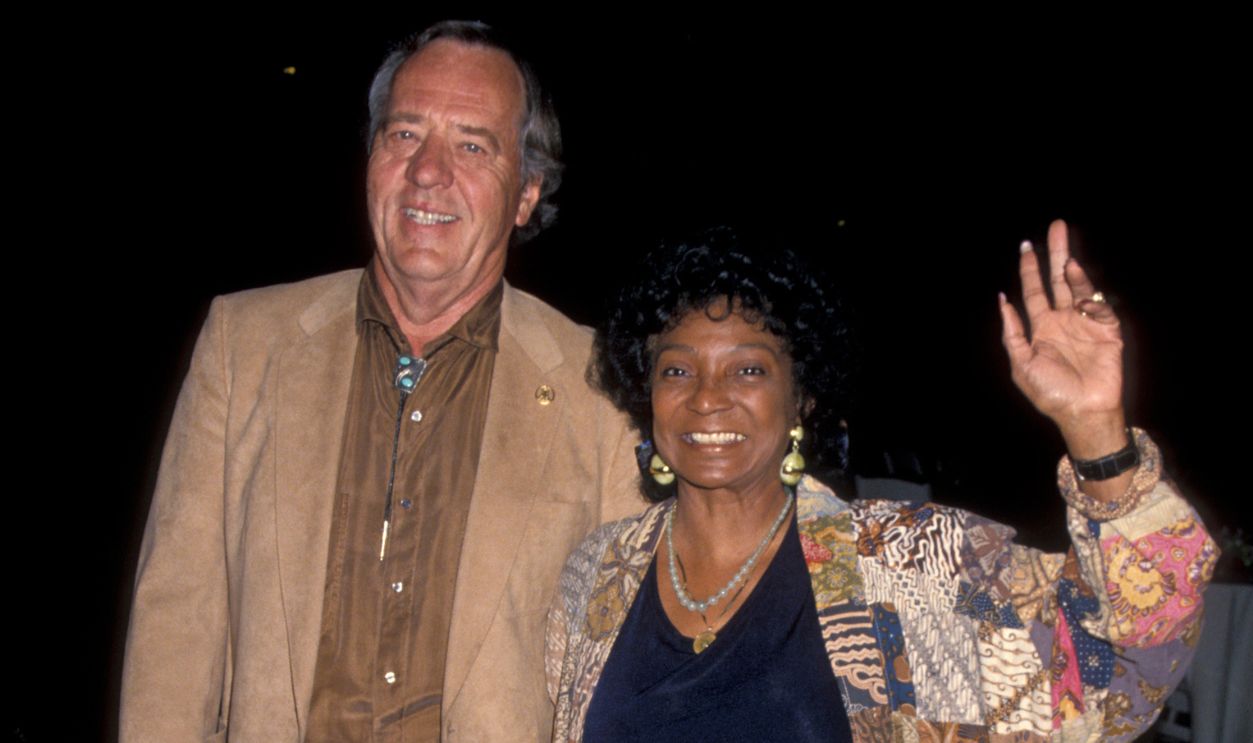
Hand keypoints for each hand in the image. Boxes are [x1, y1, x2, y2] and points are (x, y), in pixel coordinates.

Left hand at [999, 220, 1127, 460]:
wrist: (1082, 412)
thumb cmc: (1050, 392)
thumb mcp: (1022, 363)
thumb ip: (1012, 332)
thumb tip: (1003, 301)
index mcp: (1041, 328)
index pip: (1034, 291)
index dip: (1029, 269)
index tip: (1026, 245)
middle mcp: (1063, 321)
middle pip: (1059, 280)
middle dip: (1056, 254)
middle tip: (1056, 226)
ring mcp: (1086, 323)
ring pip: (1080, 287)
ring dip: (1073, 269)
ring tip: (1066, 254)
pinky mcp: (1107, 331)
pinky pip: (1099, 306)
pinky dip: (1090, 294)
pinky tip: (1079, 287)